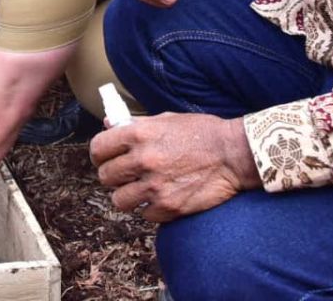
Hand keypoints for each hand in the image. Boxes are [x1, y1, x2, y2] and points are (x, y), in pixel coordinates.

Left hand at [90, 112, 259, 221]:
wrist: (234, 154)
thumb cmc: (201, 133)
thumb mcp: (166, 119)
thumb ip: (136, 124)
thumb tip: (109, 125)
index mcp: (139, 134)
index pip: (98, 148)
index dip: (100, 155)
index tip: (105, 159)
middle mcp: (143, 160)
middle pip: (105, 176)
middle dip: (113, 176)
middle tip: (126, 175)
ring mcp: (155, 185)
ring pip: (119, 200)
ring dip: (129, 196)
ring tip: (142, 189)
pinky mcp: (169, 206)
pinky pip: (144, 214)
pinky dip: (151, 209)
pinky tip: (162, 198)